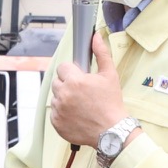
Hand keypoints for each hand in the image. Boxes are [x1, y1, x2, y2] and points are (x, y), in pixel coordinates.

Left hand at [48, 29, 126, 147]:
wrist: (112, 131)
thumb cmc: (112, 103)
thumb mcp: (110, 75)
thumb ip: (101, 53)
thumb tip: (95, 36)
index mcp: (74, 81)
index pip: (63, 67)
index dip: (72, 72)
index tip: (81, 78)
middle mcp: (63, 94)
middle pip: (57, 82)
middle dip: (67, 84)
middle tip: (82, 92)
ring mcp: (58, 110)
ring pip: (55, 97)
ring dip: (65, 98)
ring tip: (81, 105)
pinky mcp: (56, 122)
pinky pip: (54, 112)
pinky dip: (63, 113)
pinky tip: (76, 114)